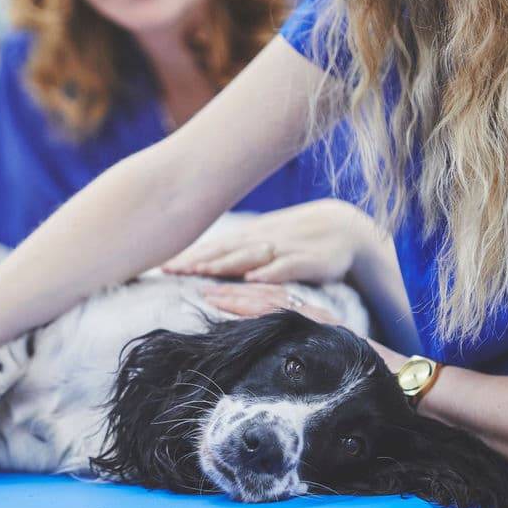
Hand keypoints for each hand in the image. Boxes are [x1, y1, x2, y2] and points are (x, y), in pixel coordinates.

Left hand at [163, 199, 375, 283]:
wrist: (347, 229)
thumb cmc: (299, 238)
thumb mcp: (266, 242)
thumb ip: (238, 252)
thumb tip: (203, 262)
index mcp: (250, 237)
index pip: (213, 247)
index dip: (188, 255)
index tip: (161, 265)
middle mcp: (263, 240)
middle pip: (225, 250)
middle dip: (197, 260)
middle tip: (170, 270)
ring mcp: (285, 248)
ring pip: (250, 256)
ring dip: (226, 264)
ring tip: (201, 271)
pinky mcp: (309, 260)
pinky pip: (287, 266)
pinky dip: (270, 271)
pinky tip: (254, 277)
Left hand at [203, 283, 407, 369]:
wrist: (406, 385)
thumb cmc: (370, 386)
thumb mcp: (327, 377)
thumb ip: (306, 371)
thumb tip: (279, 384)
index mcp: (313, 328)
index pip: (271, 307)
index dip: (241, 301)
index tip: (212, 297)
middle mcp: (315, 319)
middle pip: (267, 299)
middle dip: (233, 294)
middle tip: (202, 289)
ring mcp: (322, 322)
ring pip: (276, 301)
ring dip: (242, 297)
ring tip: (214, 293)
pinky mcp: (329, 329)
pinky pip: (295, 314)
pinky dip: (270, 307)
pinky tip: (247, 303)